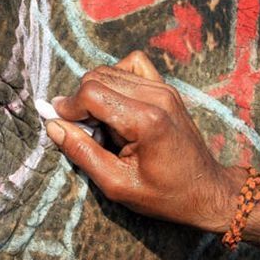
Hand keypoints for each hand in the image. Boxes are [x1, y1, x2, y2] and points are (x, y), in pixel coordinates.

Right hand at [45, 51, 243, 231]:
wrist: (207, 191)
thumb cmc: (164, 194)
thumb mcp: (116, 184)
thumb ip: (81, 152)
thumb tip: (52, 125)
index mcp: (146, 120)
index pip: (91, 93)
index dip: (69, 108)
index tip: (64, 127)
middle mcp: (156, 96)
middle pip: (96, 77)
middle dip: (80, 102)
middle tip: (86, 131)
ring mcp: (163, 88)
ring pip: (109, 71)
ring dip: (95, 93)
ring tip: (103, 124)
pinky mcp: (165, 87)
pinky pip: (130, 64)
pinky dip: (115, 78)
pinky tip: (116, 103)